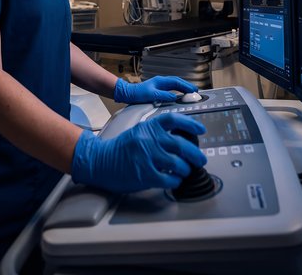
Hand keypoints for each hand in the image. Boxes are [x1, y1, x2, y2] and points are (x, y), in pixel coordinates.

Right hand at [71, 113, 206, 192]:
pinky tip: (174, 180)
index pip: (173, 120)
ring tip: (184, 171)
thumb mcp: (139, 132)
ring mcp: (147, 157)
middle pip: (181, 144)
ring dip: (185, 169)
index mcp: (148, 127)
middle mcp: (149, 140)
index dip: (190, 124)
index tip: (201, 129)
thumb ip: (157, 133)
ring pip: (178, 164)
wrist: (100, 161)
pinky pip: (169, 179)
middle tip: (201, 159)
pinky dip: (176, 181)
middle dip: (195, 154)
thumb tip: (180, 141)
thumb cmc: (121, 148)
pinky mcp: (144, 175)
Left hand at [114, 76, 197, 104]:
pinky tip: (180, 95)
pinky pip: (171, 88)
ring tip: (190, 92)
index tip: (194, 90)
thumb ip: (163, 96)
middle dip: (187, 86)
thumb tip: (174, 97)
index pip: (176, 82)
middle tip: (195, 91)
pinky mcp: (158, 89)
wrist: (128, 94)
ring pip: (175, 84)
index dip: (186, 86)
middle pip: (177, 82)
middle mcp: (161, 81)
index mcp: (160, 81)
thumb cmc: (137, 94)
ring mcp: (160, 84)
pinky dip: (178, 90)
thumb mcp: (151, 95)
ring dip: (183, 88)